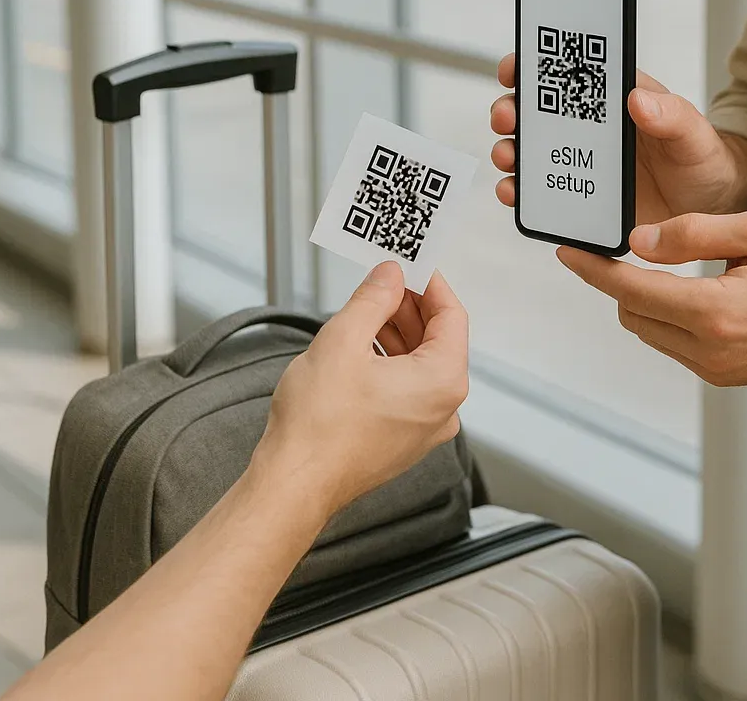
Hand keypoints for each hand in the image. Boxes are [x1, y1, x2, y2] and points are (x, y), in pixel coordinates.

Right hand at [255, 262, 468, 513]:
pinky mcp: (403, 440)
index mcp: (443, 382)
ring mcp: (425, 428)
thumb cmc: (318, 427)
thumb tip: (390, 276)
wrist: (294, 483)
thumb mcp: (343, 340)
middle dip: (410, 307)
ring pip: (421, 365)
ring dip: (397, 333)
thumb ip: (373, 299)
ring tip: (366, 310)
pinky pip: (407, 390)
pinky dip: (390, 363)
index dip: (430, 284)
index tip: (411, 264)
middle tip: (384, 281)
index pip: (452, 316)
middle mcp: (443, 408)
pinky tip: (362, 347)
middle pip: (438, 340)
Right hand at [489, 53, 746, 222]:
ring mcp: (581, 164)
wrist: (712, 204)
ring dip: (510, 150)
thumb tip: (637, 98)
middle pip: (535, 113)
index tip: (515, 68)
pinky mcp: (580, 200)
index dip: (533, 65)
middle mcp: (588, 129)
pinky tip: (514, 193)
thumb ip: (671, 114)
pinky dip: (522, 193)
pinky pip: (542, 194)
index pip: (564, 72)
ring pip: (530, 152)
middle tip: (507, 117)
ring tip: (508, 157)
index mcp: (612, 99)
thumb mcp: (693, 132)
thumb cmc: (702, 157)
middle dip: (511, 110)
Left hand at [557, 211, 746, 385]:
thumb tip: (641, 241)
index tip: (570, 252)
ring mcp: (717, 370)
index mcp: (715, 312)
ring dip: (645, 303)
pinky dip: (669, 320)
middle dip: (621, 284)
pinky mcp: (725, 377)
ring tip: (664, 269)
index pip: (632, 290)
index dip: (595, 269)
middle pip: (632, 315)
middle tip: (623, 252)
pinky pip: (676, 347)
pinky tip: (689, 294)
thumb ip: (693, 232)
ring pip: (651, 333)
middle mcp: (711, 350)